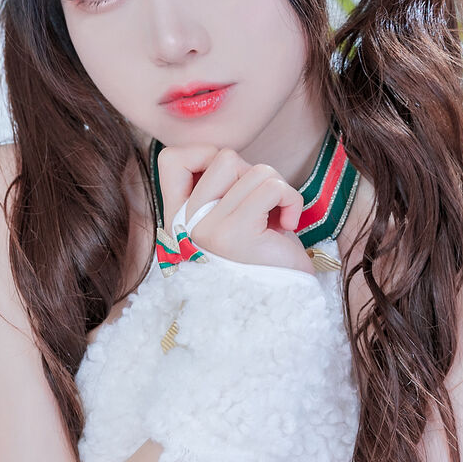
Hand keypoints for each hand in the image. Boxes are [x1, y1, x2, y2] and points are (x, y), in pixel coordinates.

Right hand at [155, 143, 313, 272]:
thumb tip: (228, 155)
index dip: (205, 155)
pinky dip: (291, 200)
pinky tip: (286, 225)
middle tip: (260, 210)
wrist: (280, 306)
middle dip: (254, 176)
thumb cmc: (262, 260)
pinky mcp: (235, 233)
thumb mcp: (232, 218)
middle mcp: (185, 224)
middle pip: (224, 157)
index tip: (231, 185)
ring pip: (254, 169)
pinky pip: (272, 187)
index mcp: (178, 219)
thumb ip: (221, 189)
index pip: (171, 158)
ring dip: (278, 190)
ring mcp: (206, 228)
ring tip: (274, 221)